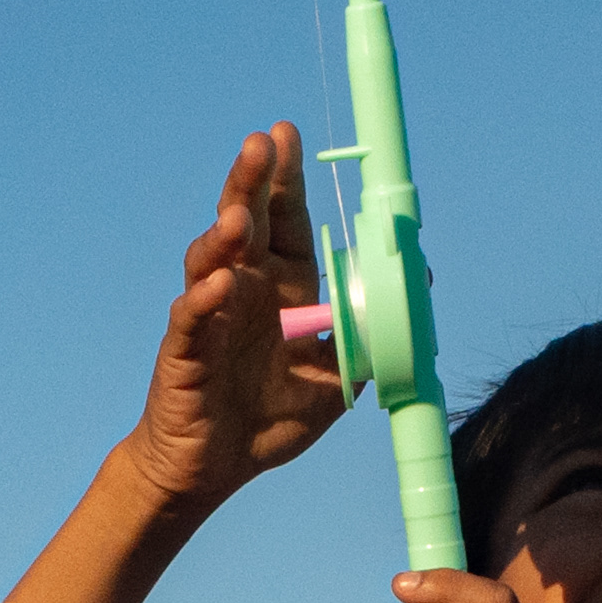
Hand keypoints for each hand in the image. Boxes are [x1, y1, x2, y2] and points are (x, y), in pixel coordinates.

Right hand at [113, 126, 348, 514]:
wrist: (216, 468)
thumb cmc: (269, 419)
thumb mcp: (335, 380)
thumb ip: (368, 339)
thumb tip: (416, 292)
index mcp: (283, 290)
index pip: (286, 222)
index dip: (287, 180)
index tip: (288, 134)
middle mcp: (244, 291)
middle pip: (246, 222)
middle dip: (252, 181)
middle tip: (260, 142)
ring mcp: (210, 315)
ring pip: (211, 259)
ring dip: (225, 234)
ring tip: (239, 215)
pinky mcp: (185, 350)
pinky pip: (191, 318)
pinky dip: (204, 298)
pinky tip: (220, 282)